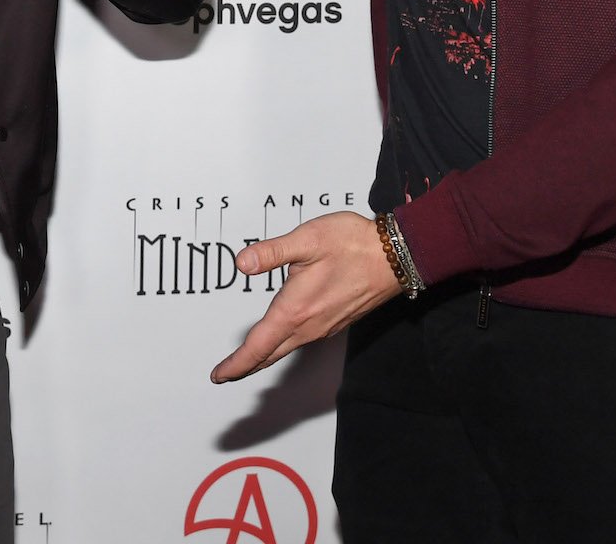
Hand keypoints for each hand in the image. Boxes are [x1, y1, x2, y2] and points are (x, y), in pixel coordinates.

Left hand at [211, 212, 401, 382]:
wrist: (398, 257)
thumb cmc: (353, 245)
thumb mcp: (307, 239)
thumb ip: (271, 252)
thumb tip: (241, 263)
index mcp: (295, 308)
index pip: (258, 346)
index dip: (235, 363)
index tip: (218, 375)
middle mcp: (309, 325)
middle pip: (270, 354)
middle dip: (245, 365)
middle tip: (224, 374)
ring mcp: (324, 326)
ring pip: (286, 348)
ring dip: (263, 357)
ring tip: (246, 359)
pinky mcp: (335, 321)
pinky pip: (302, 341)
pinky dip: (283, 346)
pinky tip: (280, 338)